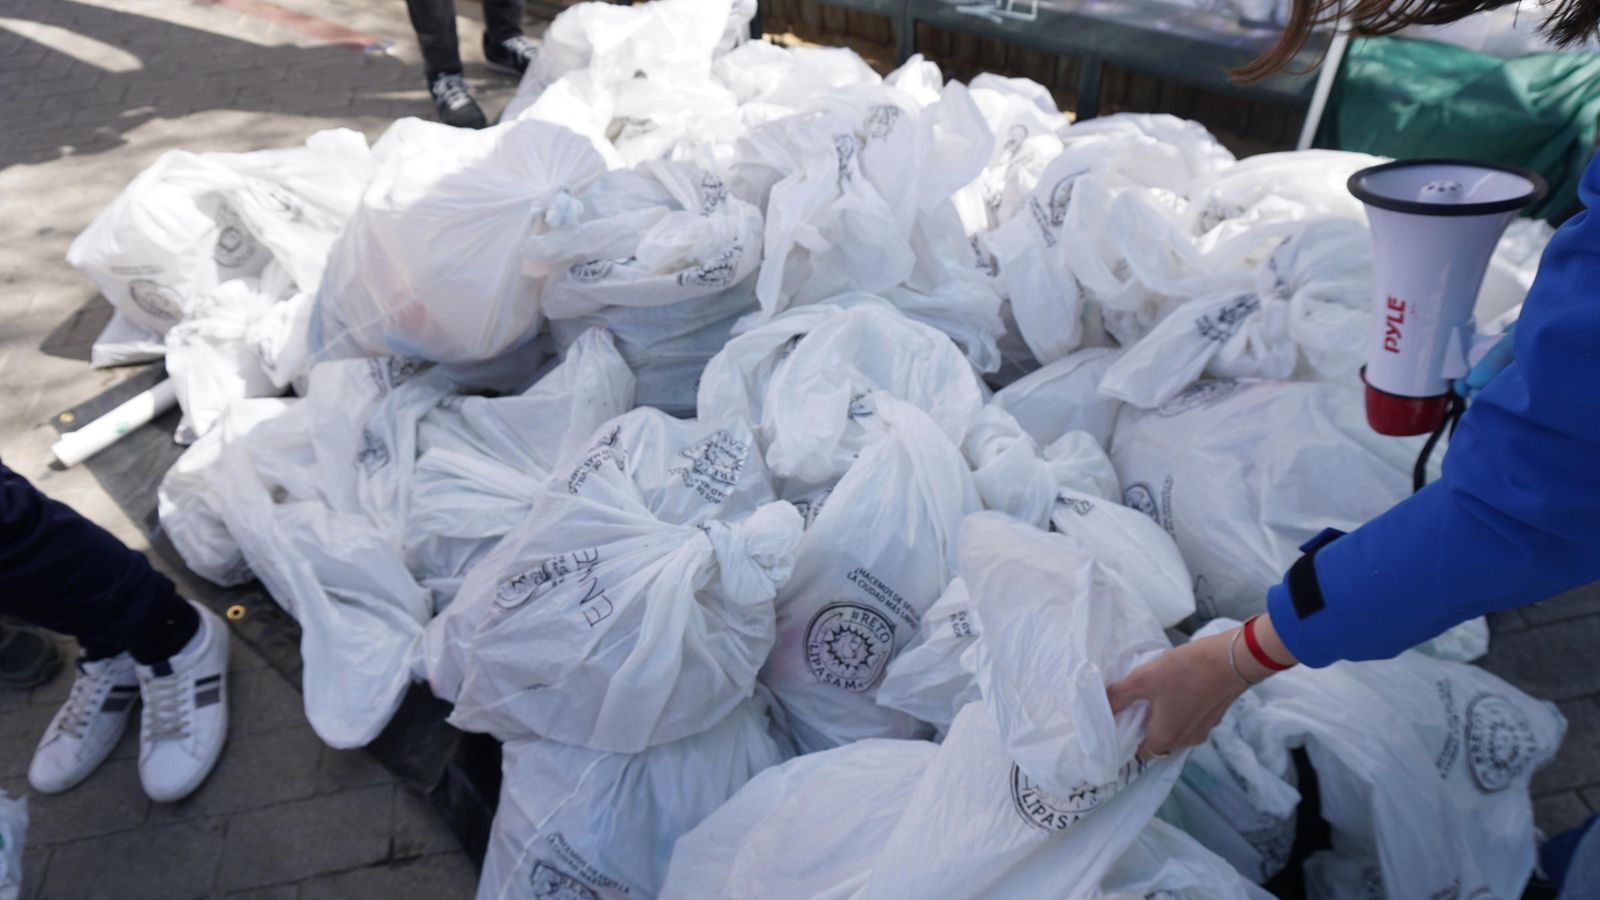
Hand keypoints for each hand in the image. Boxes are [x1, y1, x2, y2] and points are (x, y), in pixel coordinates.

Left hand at [1108, 617, 1294, 759]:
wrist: (1233, 659)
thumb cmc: (1185, 672)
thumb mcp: (1144, 679)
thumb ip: (1119, 696)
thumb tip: (1101, 707)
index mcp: (1166, 739)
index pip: (1141, 753)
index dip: (1128, 742)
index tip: (1118, 724)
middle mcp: (1186, 741)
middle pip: (1159, 742)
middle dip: (1145, 727)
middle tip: (1132, 706)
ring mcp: (1204, 729)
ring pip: (1176, 730)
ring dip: (1163, 717)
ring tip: (1151, 694)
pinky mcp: (1215, 714)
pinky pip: (1190, 718)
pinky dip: (1180, 709)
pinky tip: (1174, 688)